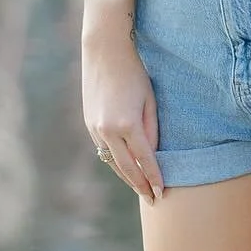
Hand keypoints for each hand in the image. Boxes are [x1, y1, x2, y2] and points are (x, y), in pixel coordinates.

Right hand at [82, 33, 164, 202]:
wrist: (104, 51)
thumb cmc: (134, 72)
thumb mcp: (150, 100)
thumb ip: (152, 129)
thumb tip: (153, 154)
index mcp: (127, 124)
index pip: (145, 161)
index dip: (154, 178)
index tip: (162, 193)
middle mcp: (107, 131)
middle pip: (126, 168)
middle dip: (140, 185)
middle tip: (152, 199)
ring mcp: (94, 128)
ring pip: (112, 161)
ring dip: (126, 176)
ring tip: (140, 188)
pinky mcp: (89, 123)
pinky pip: (104, 149)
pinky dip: (115, 160)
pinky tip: (125, 165)